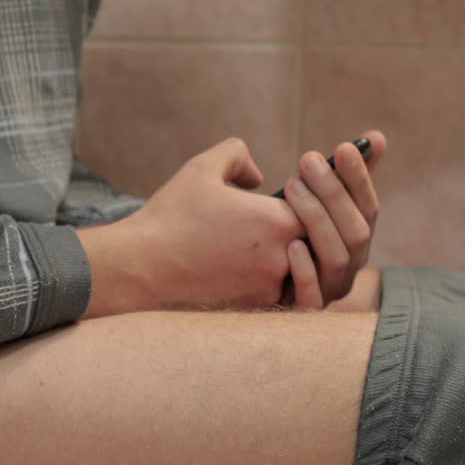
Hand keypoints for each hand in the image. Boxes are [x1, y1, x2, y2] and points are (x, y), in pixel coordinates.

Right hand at [81, 138, 301, 316]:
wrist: (140, 268)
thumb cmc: (170, 217)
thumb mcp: (203, 168)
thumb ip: (238, 155)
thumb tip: (258, 175)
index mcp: (276, 220)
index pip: (324, 207)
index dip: (322, 197)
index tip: (313, 192)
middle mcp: (281, 257)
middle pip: (323, 242)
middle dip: (320, 228)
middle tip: (320, 217)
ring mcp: (269, 288)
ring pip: (307, 272)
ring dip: (306, 258)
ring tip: (297, 245)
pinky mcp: (254, 309)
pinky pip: (286, 295)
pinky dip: (286, 282)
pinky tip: (274, 270)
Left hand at [283, 130, 386, 309]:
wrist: (241, 288)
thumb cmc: (278, 236)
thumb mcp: (307, 201)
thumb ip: (341, 174)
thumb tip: (377, 137)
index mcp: (353, 240)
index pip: (367, 207)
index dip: (359, 178)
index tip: (343, 147)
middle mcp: (348, 268)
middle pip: (356, 231)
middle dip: (334, 193)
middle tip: (307, 159)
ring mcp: (328, 292)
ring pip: (337, 259)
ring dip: (318, 220)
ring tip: (291, 188)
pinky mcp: (302, 313)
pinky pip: (312, 298)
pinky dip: (306, 271)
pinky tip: (292, 246)